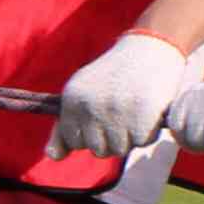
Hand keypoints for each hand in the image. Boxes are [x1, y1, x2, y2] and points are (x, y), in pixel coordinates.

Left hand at [55, 28, 202, 162]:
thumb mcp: (82, 94)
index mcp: (72, 99)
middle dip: (112, 137)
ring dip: (130, 136)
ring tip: (134, 111)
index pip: (75, 141)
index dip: (92, 134)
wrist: (151, 47)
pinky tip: (149, 111)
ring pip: (120, 149)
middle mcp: (91, 106)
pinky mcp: (143, 114)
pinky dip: (149, 132)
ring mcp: (117, 111)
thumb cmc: (114, 75)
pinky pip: (143, 142)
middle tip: (122, 112)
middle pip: (98, 150)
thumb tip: (53, 156)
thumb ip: (64, 127)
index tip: (103, 116)